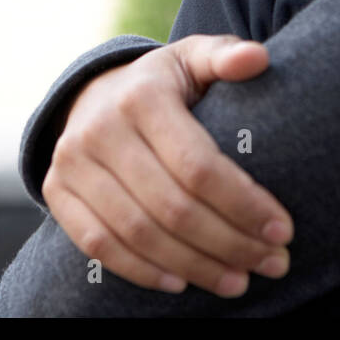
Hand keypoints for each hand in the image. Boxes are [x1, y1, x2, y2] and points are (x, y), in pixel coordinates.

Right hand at [42, 34, 293, 297]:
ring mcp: (72, 163)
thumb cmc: (162, 83)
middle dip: (229, 243)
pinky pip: (99, 245)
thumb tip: (258, 58)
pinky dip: (142, 271)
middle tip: (273, 263)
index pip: (198, 165)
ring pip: (138, 233)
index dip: (243, 203)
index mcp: (142, 96)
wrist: (92, 90)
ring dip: (194, 266)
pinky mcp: (57, 192)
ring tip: (238, 281)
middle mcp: (100, 129)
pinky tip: (182, 282)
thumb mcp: (193, 59)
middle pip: (172, 206)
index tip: (282, 230)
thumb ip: (225, 57)